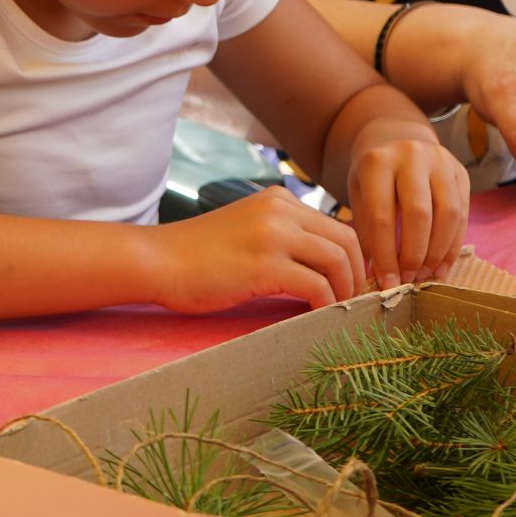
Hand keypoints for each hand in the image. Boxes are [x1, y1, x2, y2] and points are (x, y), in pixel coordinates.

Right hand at [146, 187, 363, 311]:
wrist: (157, 260)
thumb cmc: (197, 254)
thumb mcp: (247, 230)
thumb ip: (281, 236)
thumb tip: (323, 266)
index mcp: (278, 200)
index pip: (337, 224)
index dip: (354, 257)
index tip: (351, 284)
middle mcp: (280, 210)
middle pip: (347, 239)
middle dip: (358, 274)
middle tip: (352, 301)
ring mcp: (273, 235)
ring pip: (338, 260)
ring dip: (345, 291)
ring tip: (336, 311)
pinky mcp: (265, 265)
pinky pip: (317, 286)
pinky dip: (324, 304)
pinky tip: (314, 317)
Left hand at [341, 123, 471, 286]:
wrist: (396, 138)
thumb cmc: (373, 175)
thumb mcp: (359, 194)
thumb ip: (367, 231)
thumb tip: (379, 278)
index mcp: (377, 162)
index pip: (382, 216)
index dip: (386, 254)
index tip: (386, 283)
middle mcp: (412, 156)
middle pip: (419, 214)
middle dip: (414, 255)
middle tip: (407, 281)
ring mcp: (441, 162)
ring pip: (448, 215)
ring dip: (438, 253)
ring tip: (424, 276)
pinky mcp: (462, 172)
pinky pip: (463, 214)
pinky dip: (452, 245)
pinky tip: (441, 266)